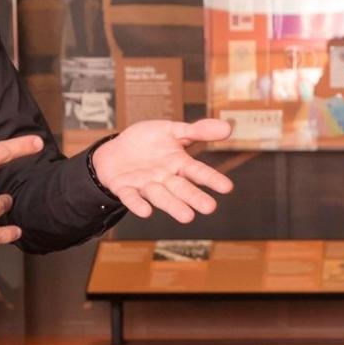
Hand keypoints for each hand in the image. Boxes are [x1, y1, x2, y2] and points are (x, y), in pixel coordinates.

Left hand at [92, 117, 233, 221]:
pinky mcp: (125, 188)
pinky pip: (132, 197)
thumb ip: (198, 131)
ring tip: (187, 217)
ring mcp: (145, 185)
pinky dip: (138, 204)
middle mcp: (165, 178)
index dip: (211, 179)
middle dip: (194, 198)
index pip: (198, 172)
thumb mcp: (172, 130)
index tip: (227, 187)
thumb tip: (228, 127)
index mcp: (178, 164)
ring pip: (160, 197)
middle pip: (181, 189)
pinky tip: (146, 211)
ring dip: (172, 206)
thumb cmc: (147, 142)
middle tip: (209, 208)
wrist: (114, 149)